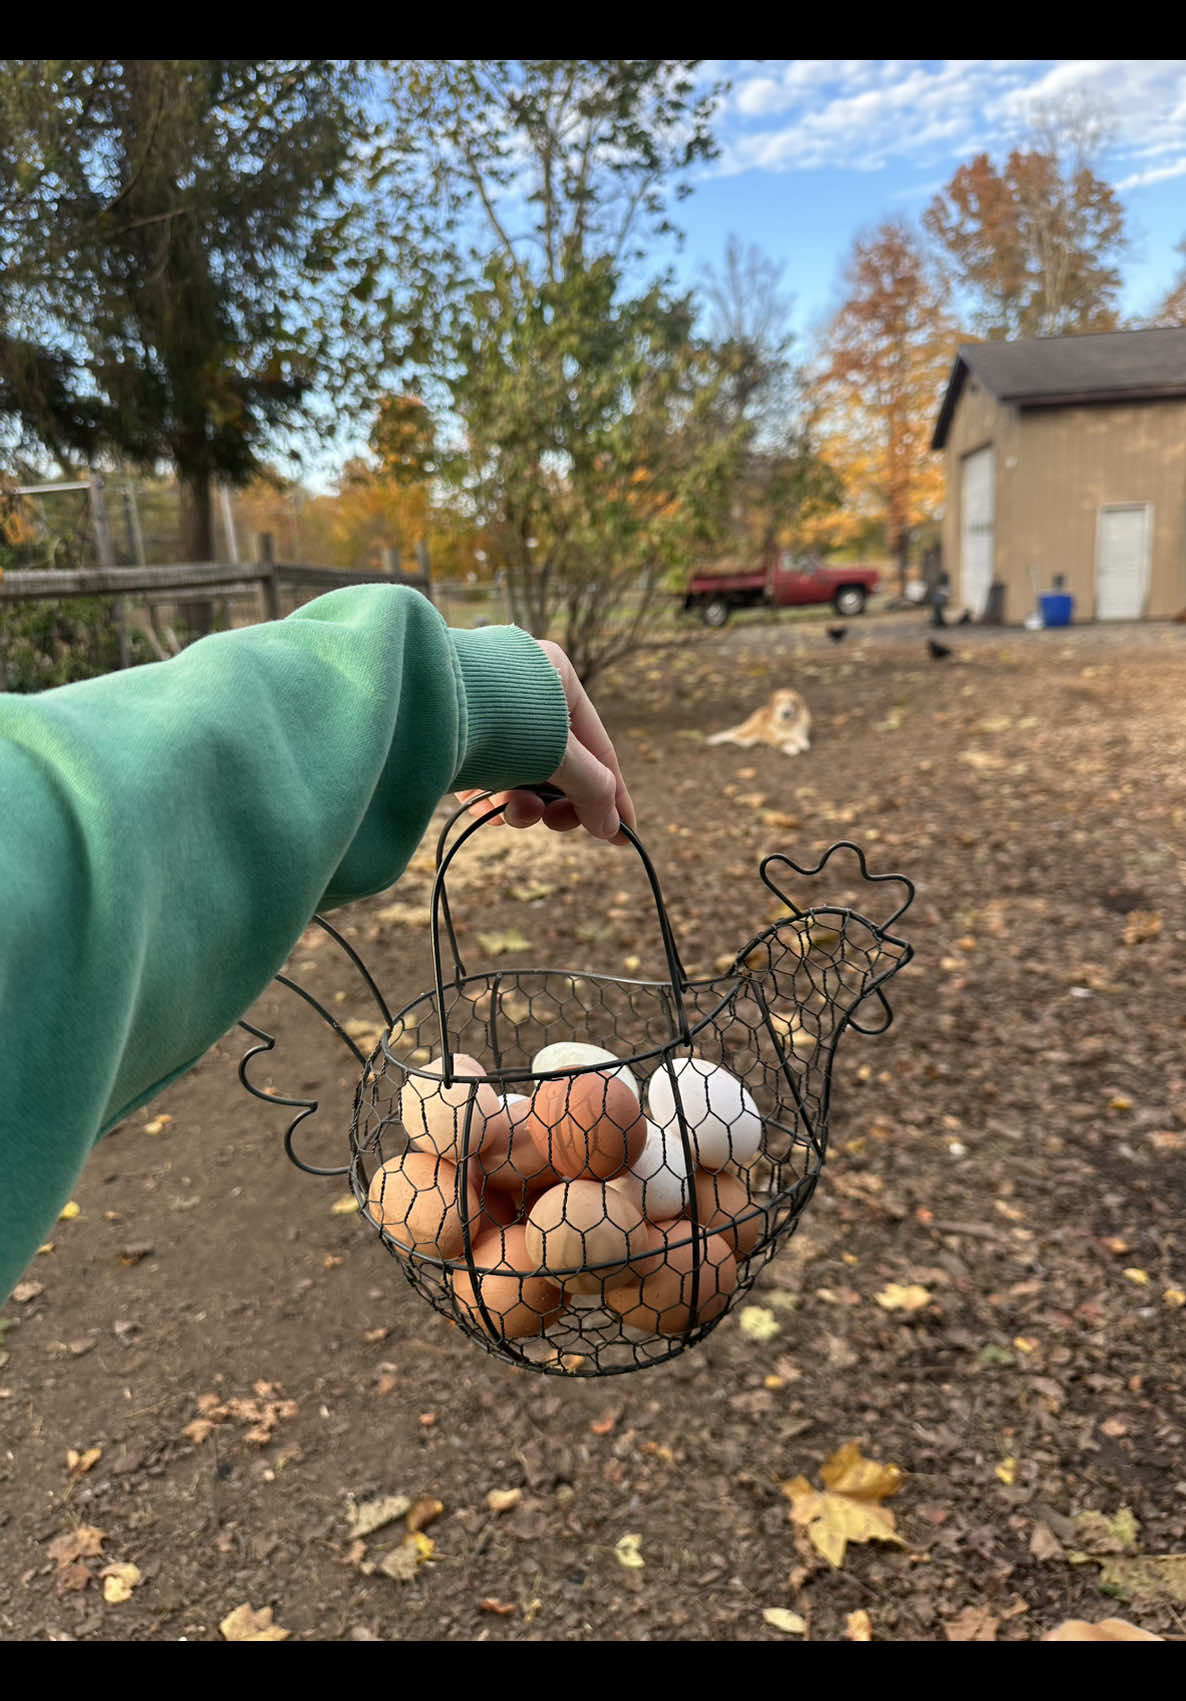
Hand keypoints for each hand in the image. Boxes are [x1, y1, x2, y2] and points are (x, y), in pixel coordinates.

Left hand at [454, 639, 636, 843]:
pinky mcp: (455, 735)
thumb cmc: (499, 716)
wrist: (417, 705)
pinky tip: (485, 808)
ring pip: (523, 775)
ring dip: (523, 804)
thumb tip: (612, 827)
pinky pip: (488, 776)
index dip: (614, 796)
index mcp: (558, 676)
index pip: (600, 749)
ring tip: (512, 813)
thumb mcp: (559, 754)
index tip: (624, 837)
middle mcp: (524, 690)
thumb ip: (592, 790)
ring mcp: (488, 712)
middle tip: (555, 825)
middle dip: (558, 802)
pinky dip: (492, 797)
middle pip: (561, 765)